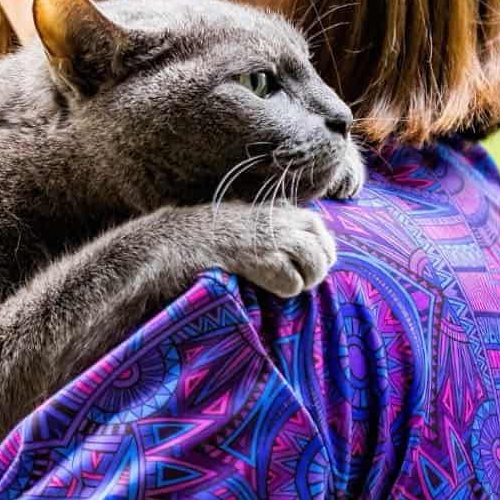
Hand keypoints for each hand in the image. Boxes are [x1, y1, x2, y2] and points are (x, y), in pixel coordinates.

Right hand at [191, 202, 336, 297]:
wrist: (174, 240)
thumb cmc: (205, 234)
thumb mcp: (241, 219)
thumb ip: (269, 225)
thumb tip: (297, 242)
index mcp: (279, 209)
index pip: (320, 228)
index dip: (319, 250)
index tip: (307, 266)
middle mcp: (282, 220)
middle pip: (325, 248)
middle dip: (317, 268)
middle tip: (299, 281)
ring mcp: (274, 238)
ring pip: (316, 265)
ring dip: (303, 281)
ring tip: (283, 285)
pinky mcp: (264, 260)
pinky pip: (293, 283)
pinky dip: (282, 290)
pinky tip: (263, 286)